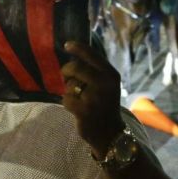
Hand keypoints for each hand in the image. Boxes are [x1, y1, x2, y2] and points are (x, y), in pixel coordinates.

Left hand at [60, 41, 124, 158]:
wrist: (111, 133)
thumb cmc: (104, 105)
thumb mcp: (106, 85)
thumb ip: (94, 71)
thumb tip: (74, 55)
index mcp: (111, 75)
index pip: (92, 55)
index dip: (78, 48)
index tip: (67, 44)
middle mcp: (105, 84)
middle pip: (74, 67)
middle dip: (66, 72)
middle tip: (67, 78)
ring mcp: (94, 98)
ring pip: (69, 85)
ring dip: (69, 91)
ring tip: (80, 100)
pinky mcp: (84, 111)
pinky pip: (65, 99)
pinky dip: (67, 104)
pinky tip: (77, 110)